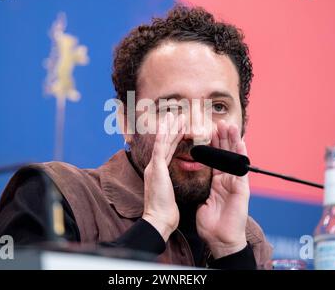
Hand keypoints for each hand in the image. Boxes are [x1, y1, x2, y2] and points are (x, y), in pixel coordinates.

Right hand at [142, 112, 185, 241]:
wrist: (158, 220)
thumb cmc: (164, 212)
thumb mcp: (169, 195)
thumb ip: (169, 186)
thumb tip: (173, 184)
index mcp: (158, 172)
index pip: (167, 151)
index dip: (174, 138)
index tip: (180, 128)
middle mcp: (154, 167)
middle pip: (164, 143)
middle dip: (171, 129)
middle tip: (178, 115)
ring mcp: (154, 166)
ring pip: (162, 142)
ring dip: (169, 127)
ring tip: (175, 115)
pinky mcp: (156, 168)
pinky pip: (161, 147)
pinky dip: (164, 135)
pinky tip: (168, 125)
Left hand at [196, 120, 249, 258]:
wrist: (220, 239)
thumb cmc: (212, 224)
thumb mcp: (204, 202)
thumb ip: (204, 191)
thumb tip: (200, 186)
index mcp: (219, 182)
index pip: (215, 158)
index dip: (212, 145)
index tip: (208, 130)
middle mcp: (228, 180)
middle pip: (226, 154)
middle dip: (223, 137)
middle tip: (220, 121)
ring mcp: (236, 184)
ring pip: (235, 157)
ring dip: (233, 141)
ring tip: (230, 125)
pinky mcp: (242, 189)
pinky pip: (241, 169)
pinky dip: (241, 155)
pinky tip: (240, 142)